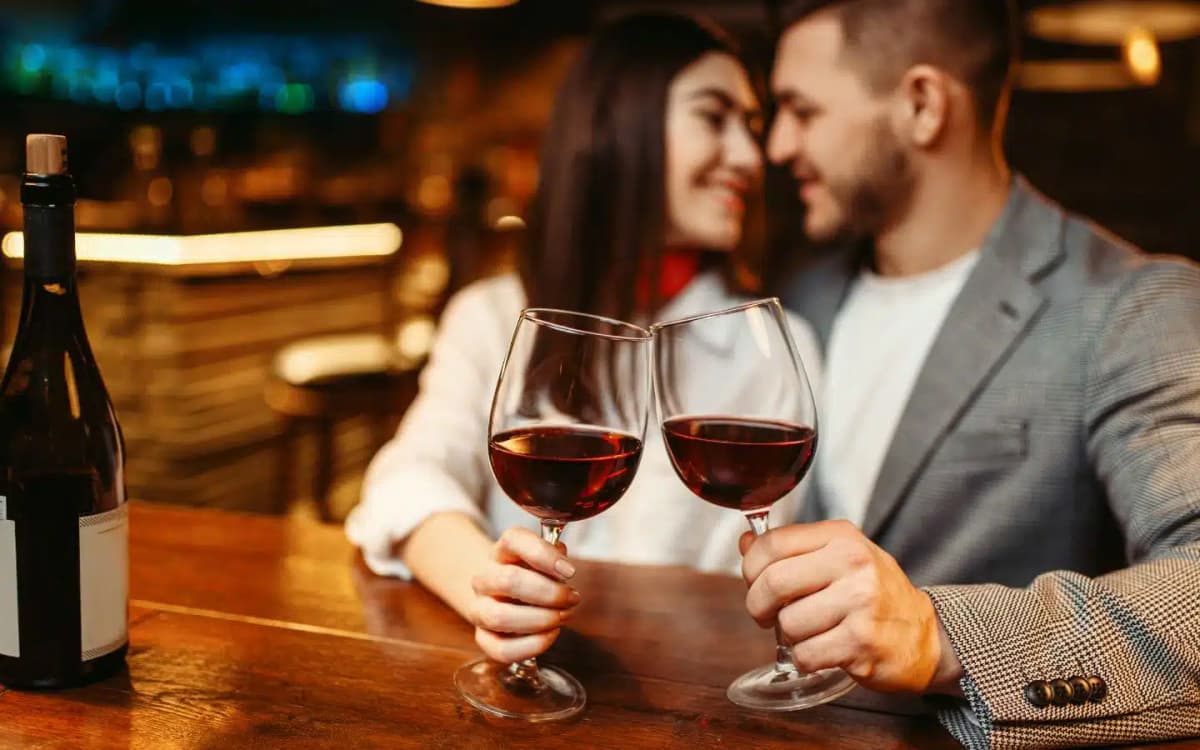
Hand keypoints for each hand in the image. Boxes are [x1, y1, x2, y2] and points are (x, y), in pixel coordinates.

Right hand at [469, 526, 580, 662]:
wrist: (502, 595)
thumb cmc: (532, 575)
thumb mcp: (544, 558)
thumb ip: (555, 556)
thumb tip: (563, 567)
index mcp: (501, 551)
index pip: (513, 540)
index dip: (543, 554)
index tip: (569, 571)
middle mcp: (485, 578)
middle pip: (508, 580)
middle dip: (549, 593)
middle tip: (572, 598)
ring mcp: (480, 609)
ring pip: (500, 617)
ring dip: (540, 620)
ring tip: (562, 617)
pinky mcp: (483, 638)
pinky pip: (502, 649)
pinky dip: (533, 645)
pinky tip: (550, 634)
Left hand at [739, 520, 962, 693]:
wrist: (926, 635)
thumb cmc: (874, 594)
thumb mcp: (838, 556)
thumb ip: (791, 549)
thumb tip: (745, 541)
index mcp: (841, 536)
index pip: (772, 543)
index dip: (750, 567)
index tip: (754, 582)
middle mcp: (853, 563)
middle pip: (773, 583)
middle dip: (758, 606)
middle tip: (767, 615)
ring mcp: (860, 603)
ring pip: (787, 623)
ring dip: (787, 636)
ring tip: (809, 631)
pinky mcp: (862, 642)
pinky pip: (804, 655)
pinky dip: (804, 659)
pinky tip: (822, 651)